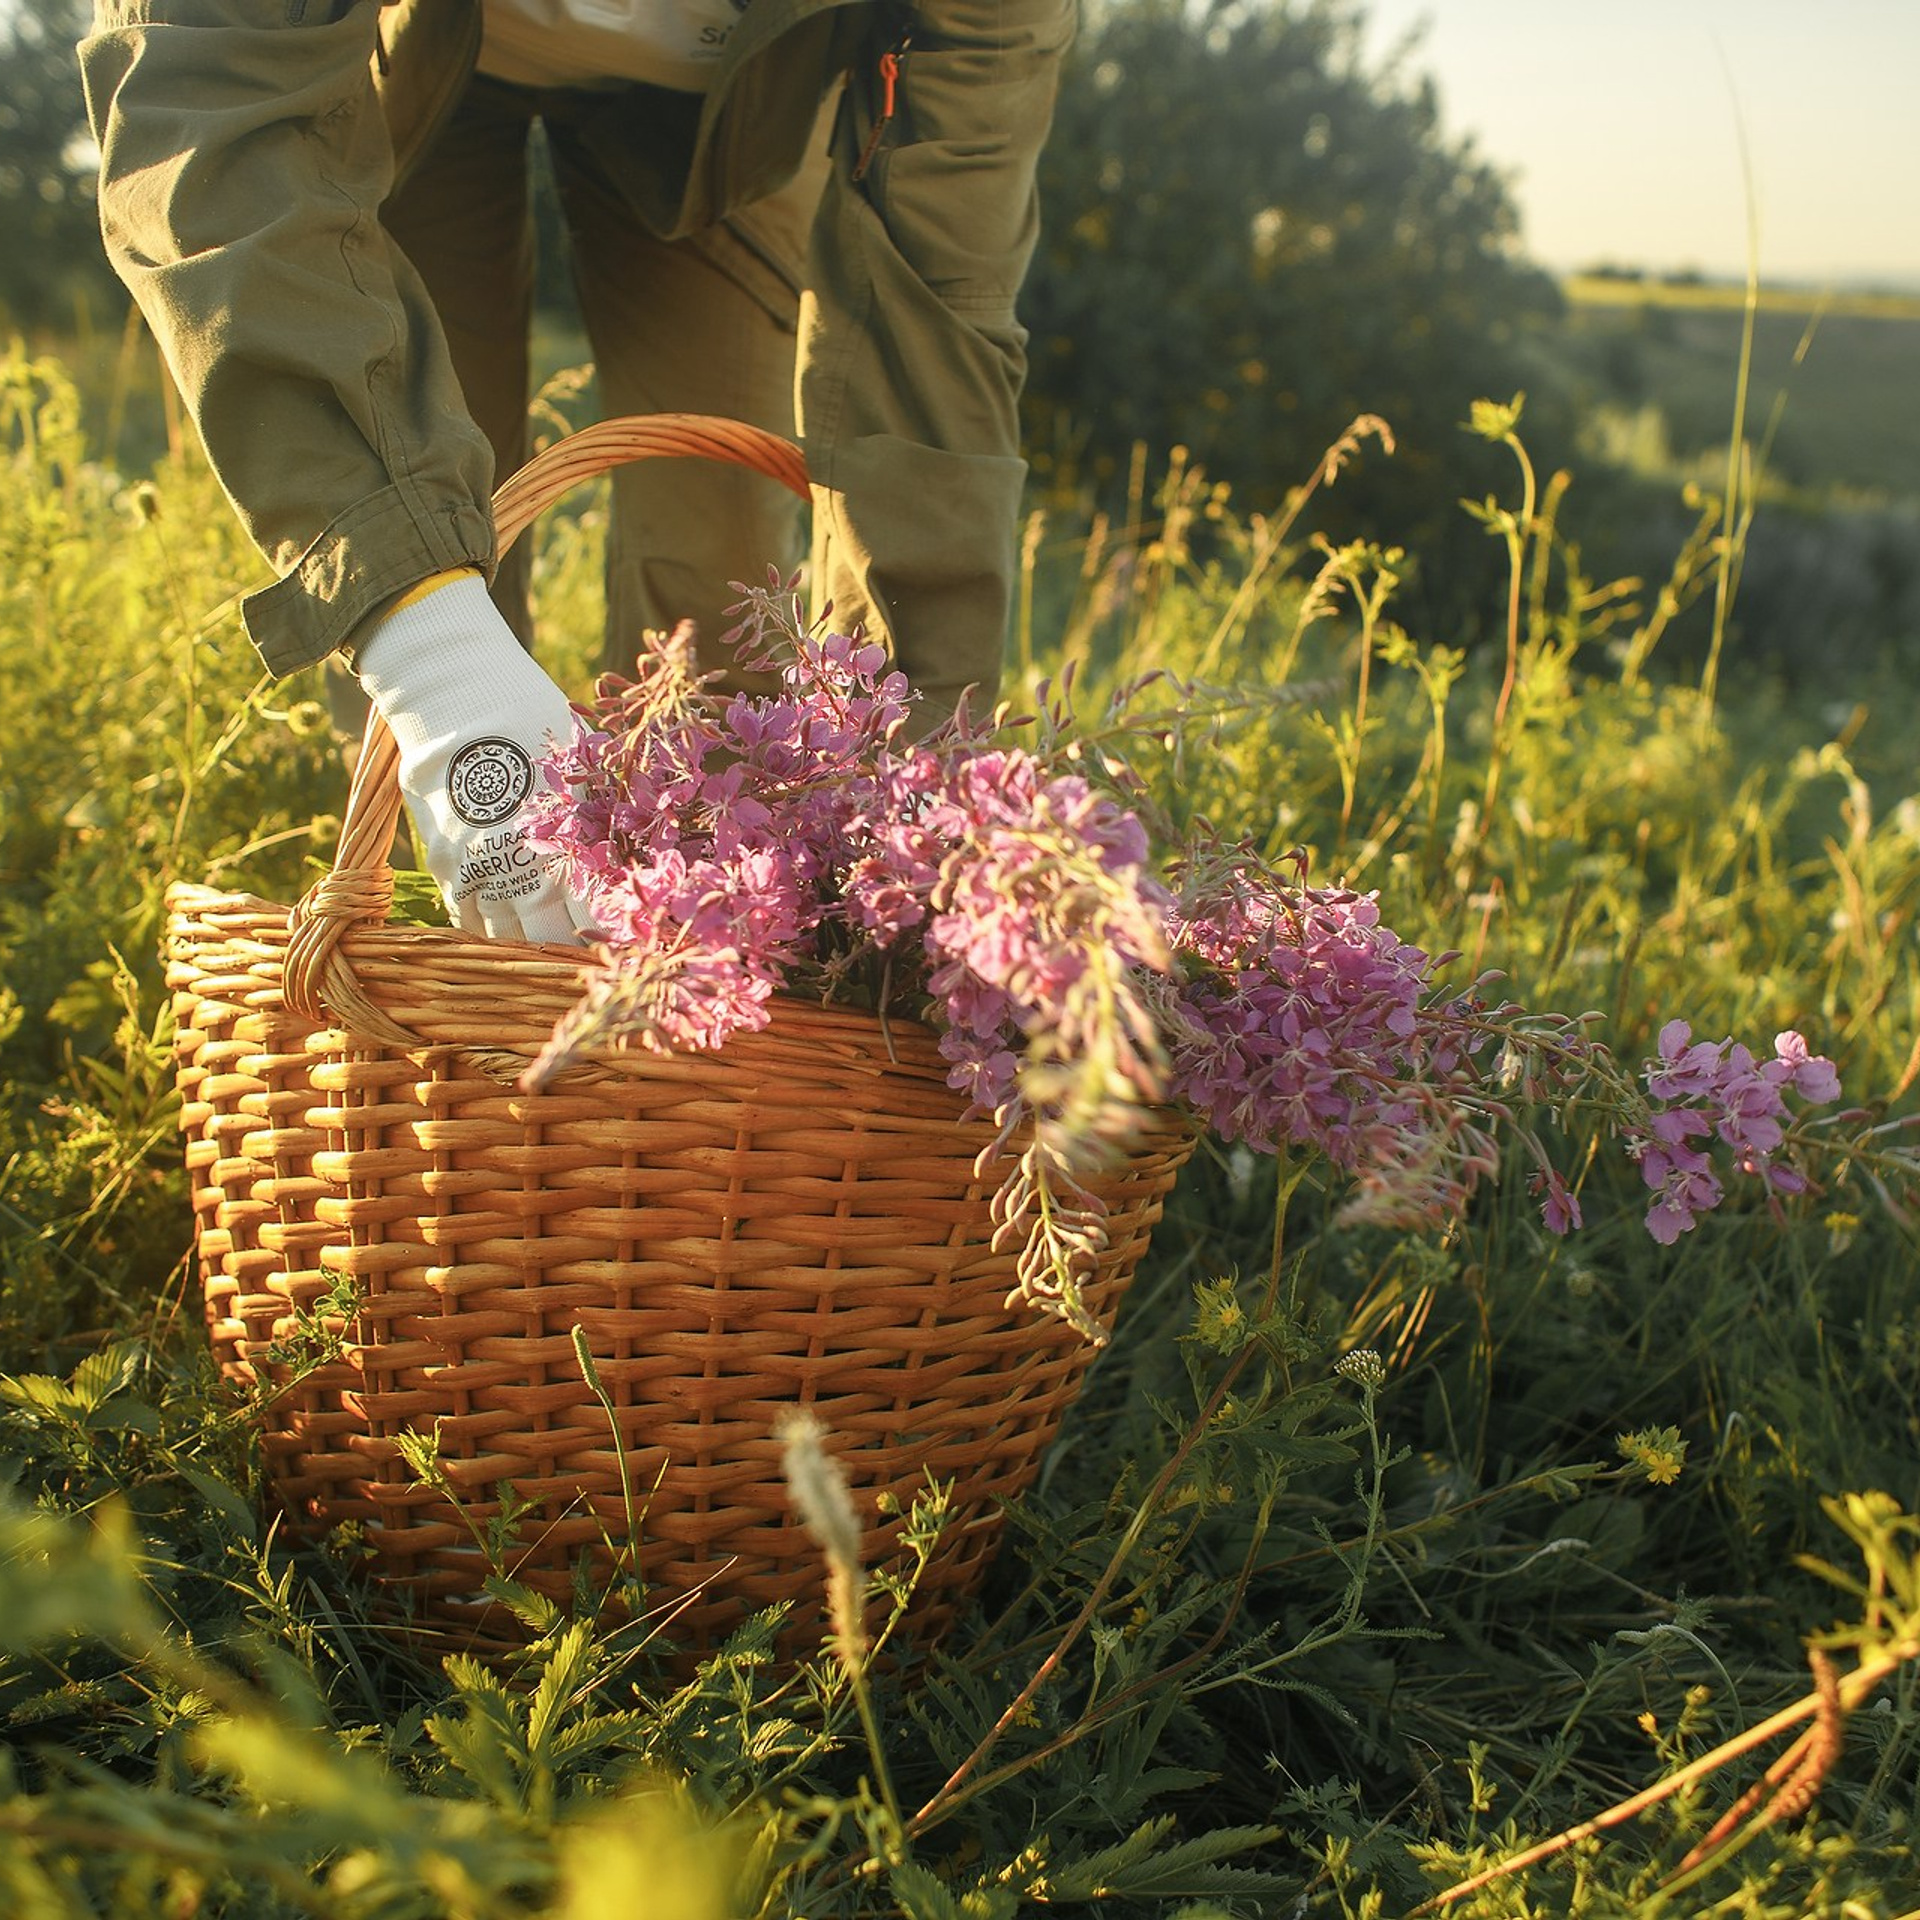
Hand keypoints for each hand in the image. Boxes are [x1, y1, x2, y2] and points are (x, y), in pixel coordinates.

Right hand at [354, 571, 598, 943]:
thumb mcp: (583, 760)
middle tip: (594, 961)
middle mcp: (524, 868)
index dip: (616, 934)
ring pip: (507, 939)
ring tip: (551, 953)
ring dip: (529, 950)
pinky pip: (468, 921)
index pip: (599, 914)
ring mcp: (481, 871)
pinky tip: (508, 931)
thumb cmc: (530, 718)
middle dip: (572, 951)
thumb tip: (655, 849)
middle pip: (552, 939)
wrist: (451, 694)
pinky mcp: (447, 866)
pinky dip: (489, 931)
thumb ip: (608, 813)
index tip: (633, 946)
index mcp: (569, 844)